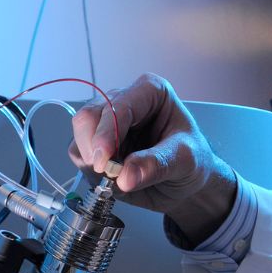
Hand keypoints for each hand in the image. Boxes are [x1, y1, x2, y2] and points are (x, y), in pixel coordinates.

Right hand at [69, 74, 236, 242]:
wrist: (187, 180)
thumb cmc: (192, 159)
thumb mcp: (185, 160)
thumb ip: (156, 165)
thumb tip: (126, 176)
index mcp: (150, 92)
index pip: (117, 105)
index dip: (107, 132)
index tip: (104, 160)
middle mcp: (125, 101)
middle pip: (89, 116)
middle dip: (94, 147)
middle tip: (107, 173)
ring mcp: (108, 122)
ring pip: (80, 135)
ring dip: (92, 161)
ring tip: (118, 177)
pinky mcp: (97, 143)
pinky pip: (79, 154)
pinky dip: (90, 170)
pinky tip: (113, 178)